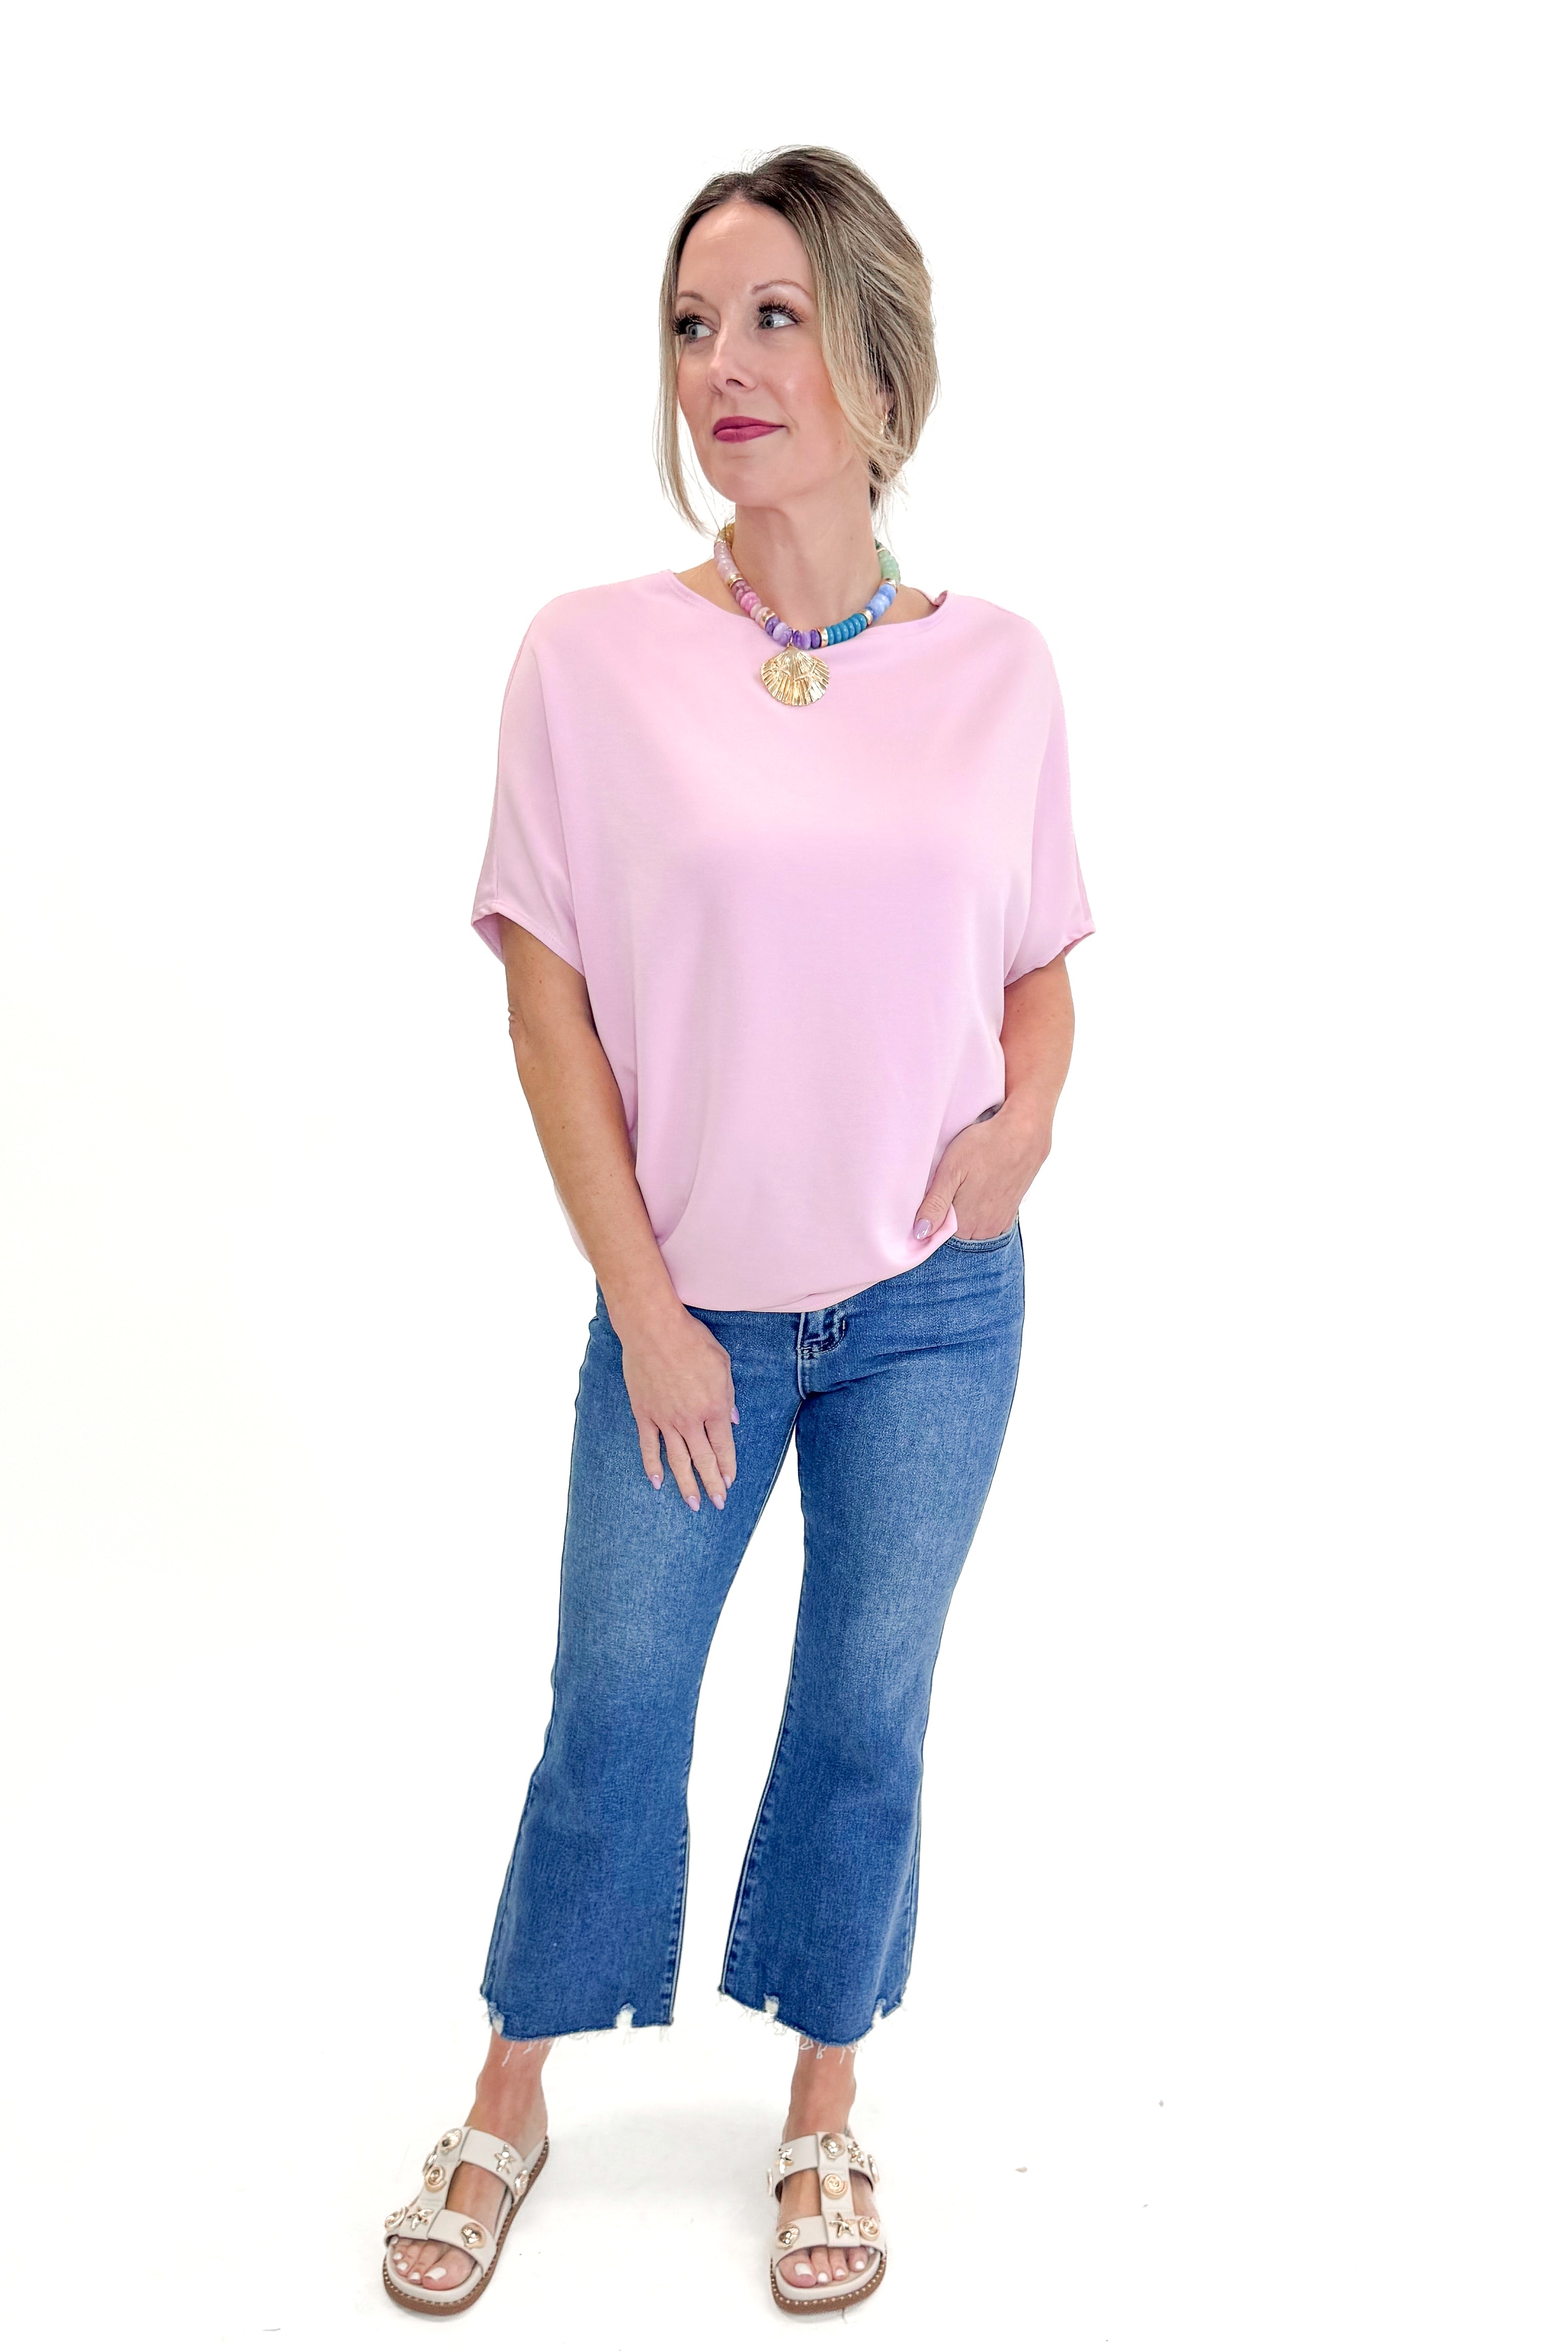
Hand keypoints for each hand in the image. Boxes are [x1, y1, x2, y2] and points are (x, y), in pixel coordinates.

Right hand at [617, 1307, 737, 1511]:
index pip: (723, 1446)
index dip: (727, 1466)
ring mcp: (665, 1419)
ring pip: (678, 1460)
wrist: (654, 1329)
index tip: (730, 1481)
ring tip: (693, 1504)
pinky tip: (657, 1482)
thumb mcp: (722, 1364)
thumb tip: (731, 1420)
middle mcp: (691, 1419)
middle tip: (717, 1503)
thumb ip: (728, 1395)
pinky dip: (652, 1465)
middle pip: (703, 1459)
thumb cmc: (691, 1340)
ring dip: (686, 1484)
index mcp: (714, 1406)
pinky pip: (649, 1446)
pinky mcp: (644, 1414)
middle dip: (712, 1484)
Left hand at [913, 1101, 1050, 1242]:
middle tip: (949, 1188)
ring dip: (964, 1214)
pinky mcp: (1010, 1213)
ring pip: (971, 1228)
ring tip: (965, 1187)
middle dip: (947, 1217)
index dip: (929, 1218)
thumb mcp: (951, 1170)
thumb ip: (935, 1204)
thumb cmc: (984, 1146)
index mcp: (965, 1223)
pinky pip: (987, 1222)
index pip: (937, 1236)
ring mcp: (999, 1223)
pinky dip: (980, 1212)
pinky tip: (979, 1190)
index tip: (930, 1199)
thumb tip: (920, 1233)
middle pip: (955, 1234)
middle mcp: (984, 1230)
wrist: (1024, 1133)